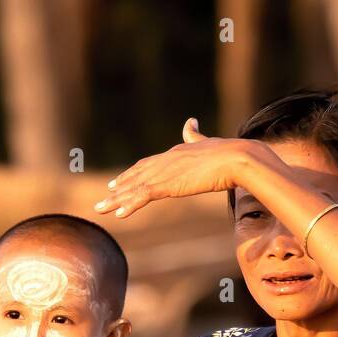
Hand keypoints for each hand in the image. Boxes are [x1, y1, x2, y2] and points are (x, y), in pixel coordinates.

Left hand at [94, 117, 265, 219]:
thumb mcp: (208, 143)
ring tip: (100, 209)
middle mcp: (166, 160)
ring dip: (116, 200)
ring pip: (134, 187)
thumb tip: (190, 121)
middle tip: (104, 196)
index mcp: (175, 153)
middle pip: (136, 175)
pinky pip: (143, 196)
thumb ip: (196, 135)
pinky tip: (118, 214)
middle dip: (120, 187)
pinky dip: (129, 204)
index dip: (132, 173)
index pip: (148, 164)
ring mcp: (166, 172)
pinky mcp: (169, 184)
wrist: (237, 157)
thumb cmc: (230, 153)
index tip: (118, 181)